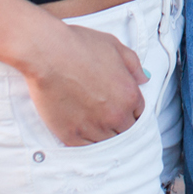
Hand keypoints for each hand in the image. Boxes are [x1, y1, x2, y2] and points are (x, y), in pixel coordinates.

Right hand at [23, 21, 148, 145]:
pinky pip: (86, 147)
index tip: (120, 105)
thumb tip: (144, 79)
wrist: (48, 54)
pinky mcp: (71, 136)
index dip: (130, 109)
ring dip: (104, 133)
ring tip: (93, 121)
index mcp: (130, 95)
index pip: (139, 113)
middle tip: (105, 113)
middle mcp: (115, 115)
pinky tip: (82, 129)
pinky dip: (86, 140)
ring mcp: (93, 128)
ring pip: (107, 141)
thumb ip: (133, 65)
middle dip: (119, 122)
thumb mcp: (115, 47)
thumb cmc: (80, 46)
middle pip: (125, 130)